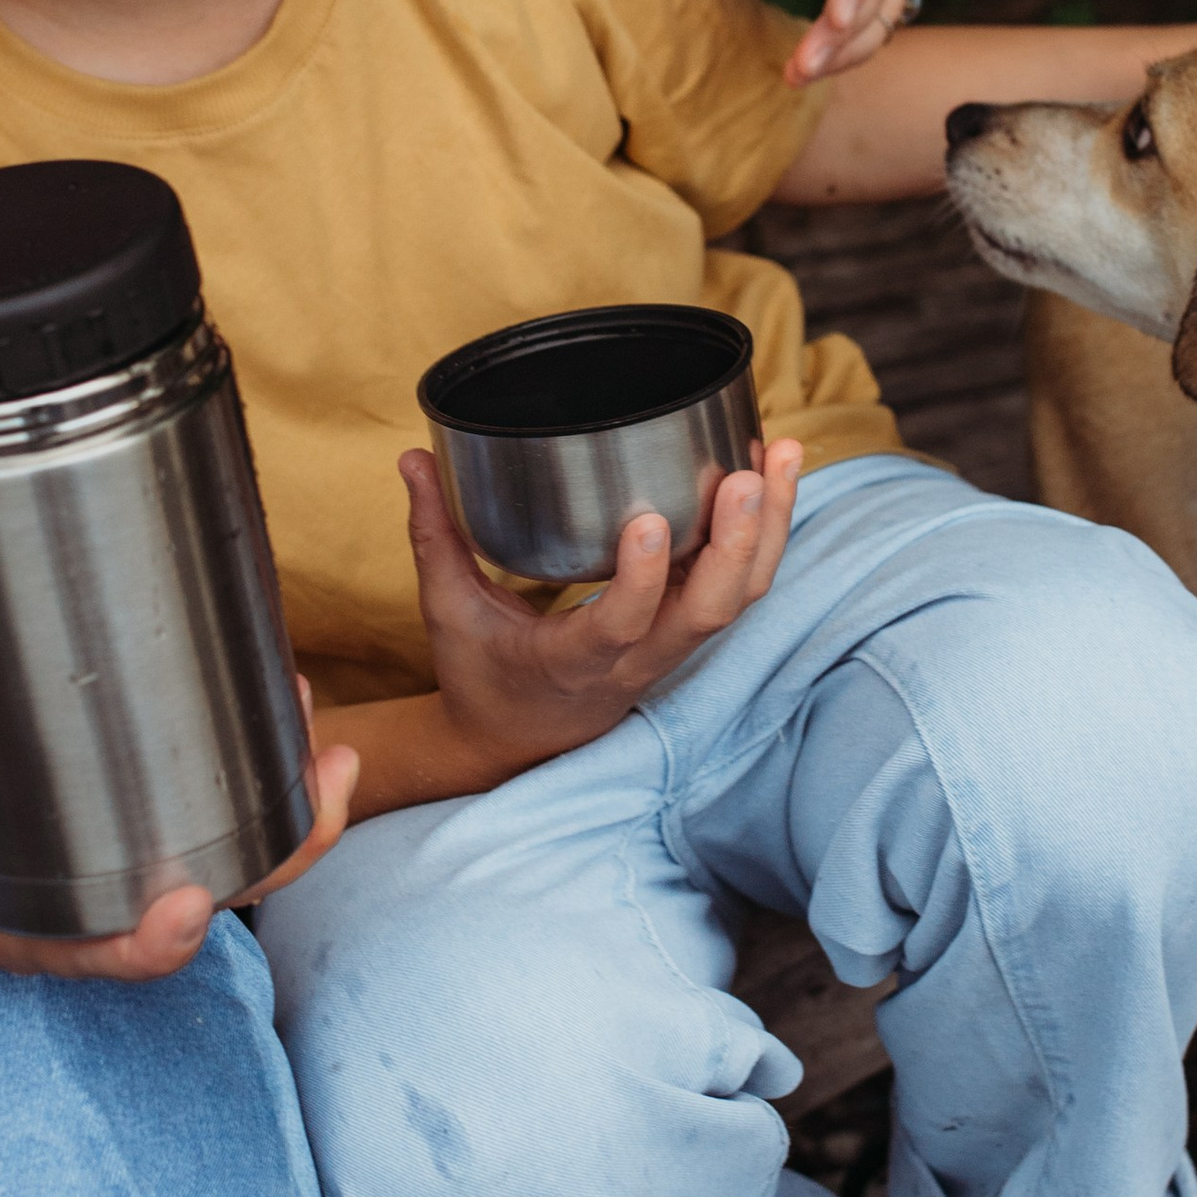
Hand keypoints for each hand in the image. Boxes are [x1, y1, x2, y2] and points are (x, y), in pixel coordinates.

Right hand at [0, 711, 358, 983]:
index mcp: (49, 939)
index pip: (128, 953)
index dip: (172, 935)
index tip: (192, 899)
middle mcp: (98, 904)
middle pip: (217, 891)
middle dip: (287, 840)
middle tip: (334, 766)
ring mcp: (109, 858)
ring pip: (222, 837)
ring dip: (278, 785)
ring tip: (309, 706)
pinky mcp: (104, 808)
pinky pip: (189, 793)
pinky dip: (231, 749)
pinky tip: (252, 689)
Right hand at [399, 437, 801, 773]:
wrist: (516, 743)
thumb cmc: (480, 675)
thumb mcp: (447, 610)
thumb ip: (434, 533)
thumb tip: (412, 458)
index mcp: (574, 662)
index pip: (620, 627)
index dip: (644, 580)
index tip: (650, 519)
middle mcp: (637, 661)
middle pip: (711, 613)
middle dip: (738, 543)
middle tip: (747, 474)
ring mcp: (671, 650)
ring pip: (741, 600)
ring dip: (770, 529)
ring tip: (784, 452)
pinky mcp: (686, 631)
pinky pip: (740, 589)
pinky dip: (763, 534)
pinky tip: (772, 476)